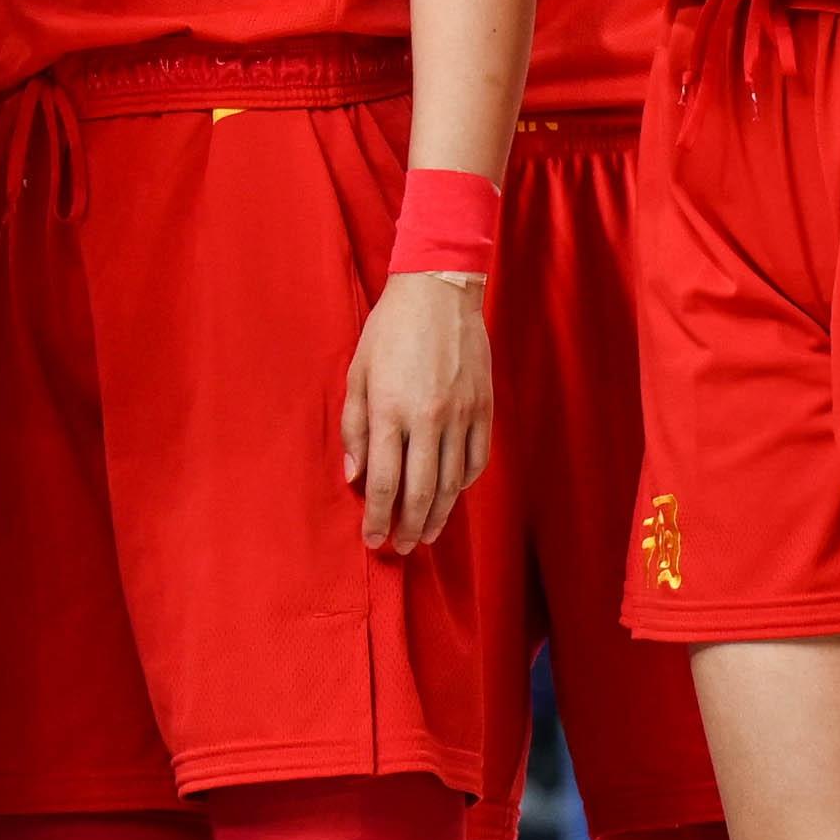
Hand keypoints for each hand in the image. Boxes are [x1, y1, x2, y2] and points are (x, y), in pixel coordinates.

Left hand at [337, 271, 489, 555]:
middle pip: (420, 492)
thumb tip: (354, 475)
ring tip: (425, 534)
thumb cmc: (389, 331)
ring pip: (452, 482)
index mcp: (390, 411)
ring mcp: (461, 415)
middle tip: (400, 547)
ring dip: (438, 515)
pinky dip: (465, 484)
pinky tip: (453, 495)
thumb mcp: (357, 374)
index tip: (372, 539)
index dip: (377, 517)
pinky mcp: (484, 408)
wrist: (438, 293)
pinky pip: (477, 459)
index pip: (383, 482)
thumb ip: (354, 428)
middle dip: (408, 526)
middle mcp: (427, 419)